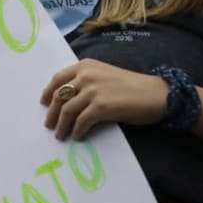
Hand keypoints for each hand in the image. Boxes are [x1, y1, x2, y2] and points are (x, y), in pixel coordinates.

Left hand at [40, 58, 167, 139]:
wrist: (158, 94)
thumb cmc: (134, 87)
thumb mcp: (105, 76)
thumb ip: (87, 82)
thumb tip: (69, 99)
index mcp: (86, 65)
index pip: (58, 78)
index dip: (47, 91)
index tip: (43, 102)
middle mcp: (86, 75)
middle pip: (59, 95)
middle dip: (51, 112)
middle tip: (49, 124)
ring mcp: (93, 90)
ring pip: (67, 110)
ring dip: (61, 125)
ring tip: (60, 135)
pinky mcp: (101, 106)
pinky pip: (81, 121)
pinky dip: (77, 130)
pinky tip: (77, 136)